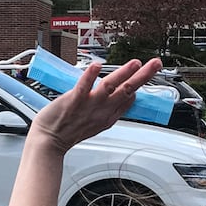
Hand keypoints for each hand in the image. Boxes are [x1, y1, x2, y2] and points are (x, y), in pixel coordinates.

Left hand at [29, 58, 163, 153]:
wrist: (49, 141)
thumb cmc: (69, 131)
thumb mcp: (97, 124)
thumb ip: (112, 109)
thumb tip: (128, 98)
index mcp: (108, 116)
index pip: (129, 97)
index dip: (140, 84)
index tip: (150, 70)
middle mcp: (102, 110)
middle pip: (127, 90)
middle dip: (143, 76)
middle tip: (156, 63)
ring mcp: (89, 105)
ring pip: (110, 87)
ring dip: (123, 74)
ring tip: (136, 63)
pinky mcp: (73, 101)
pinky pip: (83, 87)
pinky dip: (90, 76)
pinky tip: (97, 65)